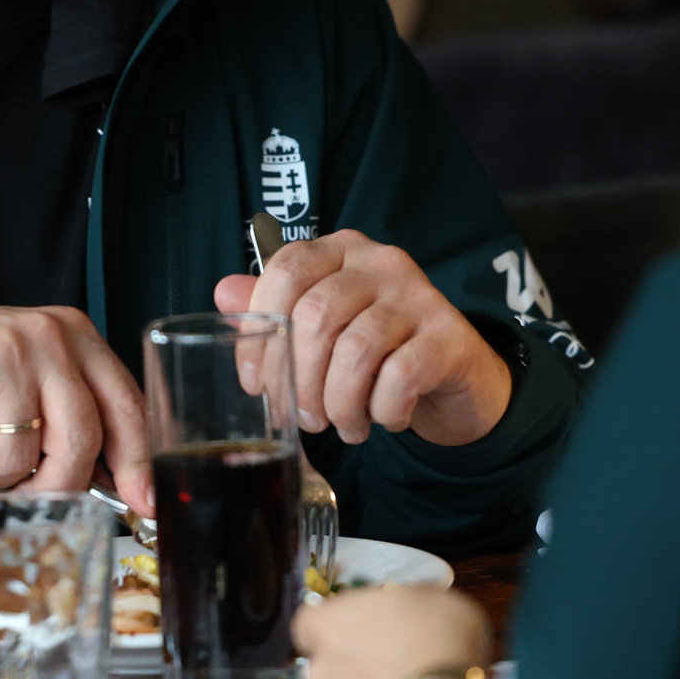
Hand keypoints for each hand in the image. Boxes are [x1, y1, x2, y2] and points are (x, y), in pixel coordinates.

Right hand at [0, 300, 153, 514]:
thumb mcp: (32, 383)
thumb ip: (72, 420)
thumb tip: (118, 486)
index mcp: (76, 339)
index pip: (125, 406)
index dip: (138, 462)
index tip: (144, 503)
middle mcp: (47, 338)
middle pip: (78, 440)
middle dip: (53, 484)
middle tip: (22, 488)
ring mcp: (4, 351)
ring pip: (17, 457)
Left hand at [214, 231, 510, 445]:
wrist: (455, 375)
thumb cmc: (379, 349)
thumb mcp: (325, 328)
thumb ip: (277, 310)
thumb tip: (224, 294)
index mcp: (341, 252)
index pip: (285, 271)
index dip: (259, 332)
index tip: (256, 384)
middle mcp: (380, 262)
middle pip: (316, 315)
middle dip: (299, 381)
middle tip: (305, 419)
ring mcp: (419, 295)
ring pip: (356, 350)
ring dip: (340, 404)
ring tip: (344, 426)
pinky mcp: (449, 335)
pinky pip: (400, 377)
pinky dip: (383, 410)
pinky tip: (385, 419)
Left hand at [295, 586, 492, 678]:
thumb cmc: (436, 641)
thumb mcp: (434, 597)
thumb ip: (408, 597)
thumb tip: (412, 599)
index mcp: (328, 623)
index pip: (311, 620)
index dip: (336, 623)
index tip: (362, 624)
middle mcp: (321, 668)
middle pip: (328, 662)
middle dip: (353, 662)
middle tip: (392, 660)